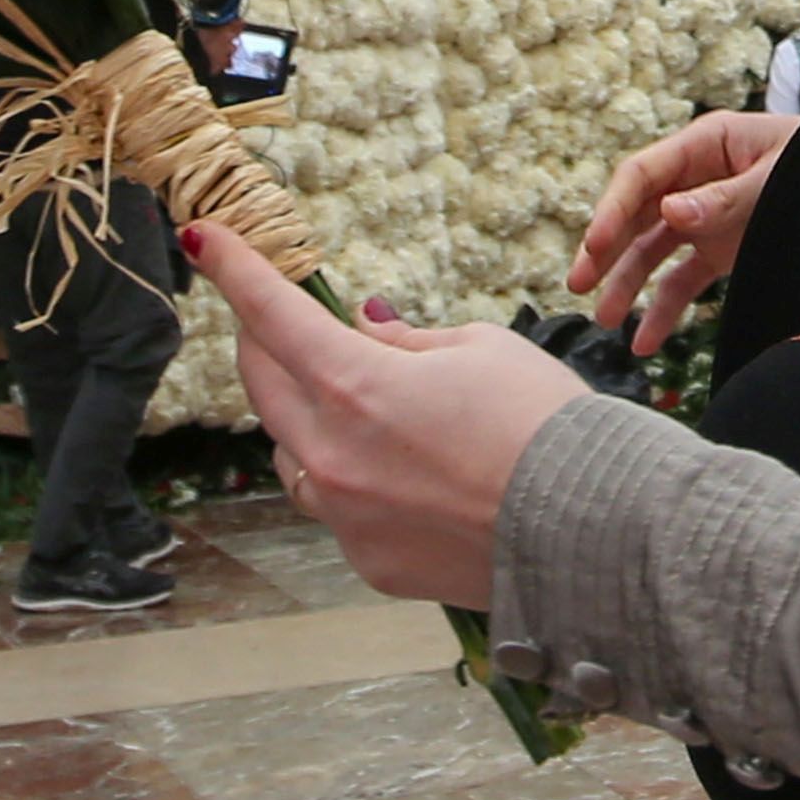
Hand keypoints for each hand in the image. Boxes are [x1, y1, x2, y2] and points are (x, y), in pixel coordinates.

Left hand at [192, 223, 574, 609]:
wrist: (595, 532)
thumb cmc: (545, 425)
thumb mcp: (479, 350)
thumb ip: (403, 341)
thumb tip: (363, 330)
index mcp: (354, 386)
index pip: (270, 313)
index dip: (233, 267)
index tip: (205, 237)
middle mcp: (331, 457)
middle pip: (262, 385)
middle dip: (263, 341)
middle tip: (281, 317)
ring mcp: (346, 518)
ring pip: (292, 454)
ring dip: (308, 418)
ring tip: (368, 407)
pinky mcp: (369, 562)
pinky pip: (336, 508)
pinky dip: (354, 479)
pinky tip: (410, 474)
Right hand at [571, 109, 794, 354]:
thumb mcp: (778, 179)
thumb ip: (726, 198)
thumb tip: (670, 212)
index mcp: (705, 145)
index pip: (641, 176)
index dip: (611, 211)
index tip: (592, 249)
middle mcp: (696, 179)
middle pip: (636, 214)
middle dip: (605, 251)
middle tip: (578, 286)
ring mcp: (706, 216)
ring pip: (651, 251)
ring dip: (626, 285)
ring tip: (604, 322)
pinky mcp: (721, 249)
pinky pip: (683, 280)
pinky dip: (664, 310)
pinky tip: (644, 343)